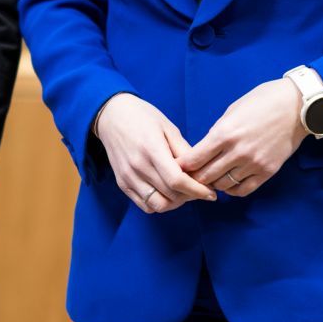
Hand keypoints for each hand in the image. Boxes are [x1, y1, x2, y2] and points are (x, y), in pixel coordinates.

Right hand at [94, 93, 217, 213]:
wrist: (111, 115)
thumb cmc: (142, 117)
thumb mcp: (168, 127)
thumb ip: (184, 150)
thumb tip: (202, 171)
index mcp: (152, 148)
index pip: (177, 180)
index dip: (197, 190)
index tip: (211, 193)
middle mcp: (138, 166)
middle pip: (171, 195)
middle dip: (191, 196)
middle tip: (200, 189)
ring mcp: (128, 177)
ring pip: (158, 205)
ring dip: (176, 203)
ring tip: (184, 192)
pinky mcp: (122, 183)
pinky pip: (145, 205)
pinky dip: (160, 204)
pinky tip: (168, 193)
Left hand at [179, 78, 306, 197]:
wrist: (296, 106)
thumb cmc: (262, 101)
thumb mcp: (232, 111)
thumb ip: (218, 132)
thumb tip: (205, 150)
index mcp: (224, 133)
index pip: (194, 159)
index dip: (183, 166)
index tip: (178, 166)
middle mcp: (237, 152)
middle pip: (206, 176)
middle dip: (194, 178)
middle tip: (190, 177)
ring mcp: (253, 163)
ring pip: (223, 185)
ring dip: (213, 184)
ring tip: (210, 179)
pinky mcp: (267, 171)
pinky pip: (243, 190)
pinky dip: (232, 190)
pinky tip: (228, 183)